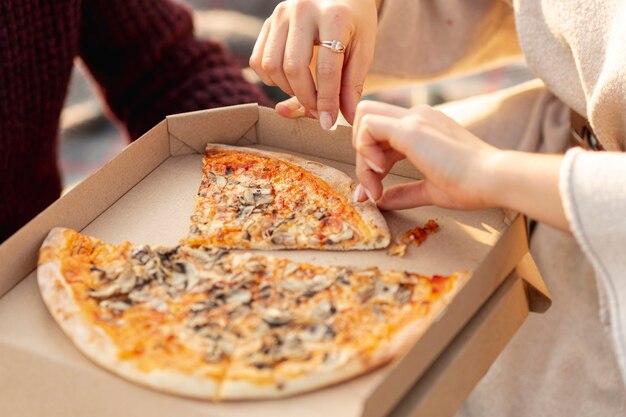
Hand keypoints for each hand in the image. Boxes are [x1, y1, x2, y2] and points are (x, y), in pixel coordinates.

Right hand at [250, 0, 377, 126]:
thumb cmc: (355, 23)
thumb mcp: (363, 49)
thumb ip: (353, 83)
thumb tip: (345, 119)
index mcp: (334, 16)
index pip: (326, 68)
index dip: (327, 101)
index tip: (329, 123)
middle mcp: (302, 10)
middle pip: (293, 68)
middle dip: (305, 98)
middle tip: (318, 111)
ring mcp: (280, 14)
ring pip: (271, 66)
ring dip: (287, 89)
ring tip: (306, 92)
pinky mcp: (268, 21)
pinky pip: (258, 60)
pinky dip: (270, 79)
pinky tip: (289, 80)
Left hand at [352, 101, 499, 210]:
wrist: (492, 180)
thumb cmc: (470, 186)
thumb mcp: (430, 190)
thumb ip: (404, 193)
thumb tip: (381, 201)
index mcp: (424, 127)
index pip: (382, 133)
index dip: (369, 160)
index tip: (374, 192)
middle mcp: (417, 116)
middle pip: (368, 118)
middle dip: (360, 153)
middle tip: (372, 188)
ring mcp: (414, 119)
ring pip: (364, 119)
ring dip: (361, 155)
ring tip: (376, 185)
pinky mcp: (410, 128)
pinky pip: (368, 126)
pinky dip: (364, 150)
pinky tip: (379, 173)